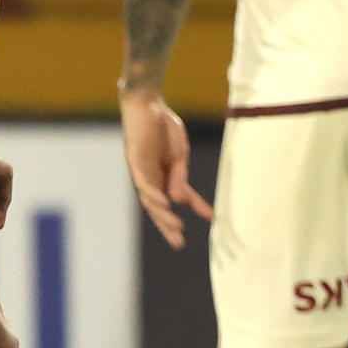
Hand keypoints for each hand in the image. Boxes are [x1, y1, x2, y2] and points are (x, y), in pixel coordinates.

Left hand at [120, 87, 212, 249]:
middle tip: (179, 244)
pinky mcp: (135, 162)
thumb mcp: (179, 155)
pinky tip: (164, 205)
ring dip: (163, 215)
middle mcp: (151, 178)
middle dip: (168, 226)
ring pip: (150, 200)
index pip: (180, 197)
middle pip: (159, 208)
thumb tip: (180, 201)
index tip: (213, 218)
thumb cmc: (164, 127)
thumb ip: (179, 177)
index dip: (196, 207)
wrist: (149, 104)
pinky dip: (154, 195)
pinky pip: (143, 184)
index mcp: (164, 176)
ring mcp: (141, 171)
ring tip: (177, 227)